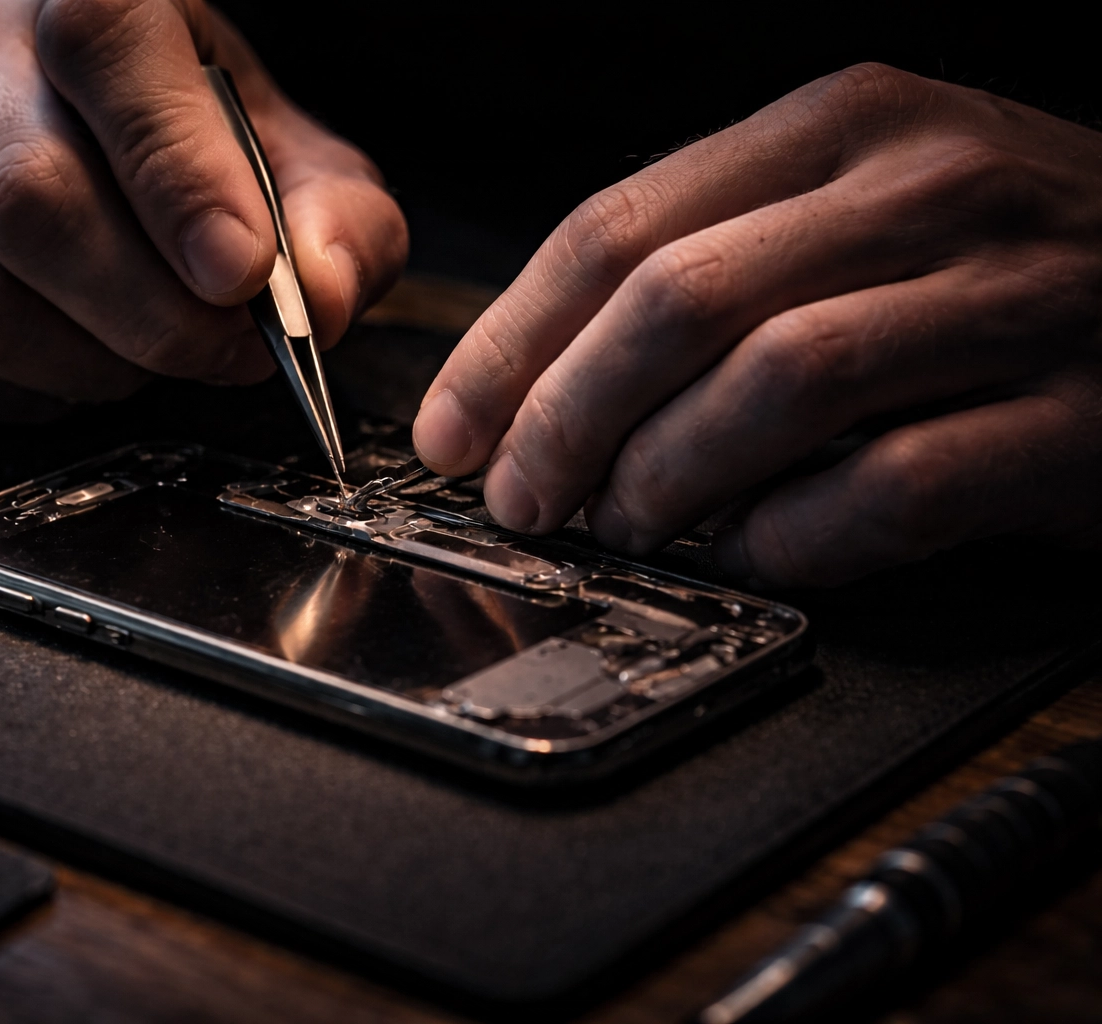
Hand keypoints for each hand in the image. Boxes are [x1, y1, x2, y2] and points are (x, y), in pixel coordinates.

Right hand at [0, 0, 405, 420]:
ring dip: (92, 367)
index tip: (243, 276)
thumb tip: (321, 299)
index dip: (178, 179)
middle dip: (150, 317)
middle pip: (28, 202)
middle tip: (226, 352)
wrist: (98, 138)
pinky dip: (27, 395)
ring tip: (154, 355)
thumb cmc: (199, 149)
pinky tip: (81, 366)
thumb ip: (338, 226)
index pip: (105, 51)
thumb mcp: (302, 165)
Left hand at [413, 63, 1101, 586]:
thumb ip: (721, 262)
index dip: (511, 342)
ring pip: (780, 384)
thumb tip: (550, 384)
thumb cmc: (1000, 256)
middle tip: (522, 497)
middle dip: (565, 418)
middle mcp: (930, 191)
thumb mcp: (858, 205)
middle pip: (680, 302)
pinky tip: (756, 552)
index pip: (622, 226)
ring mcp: (1014, 299)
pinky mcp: (1077, 421)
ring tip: (627, 525)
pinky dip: (794, 537)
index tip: (455, 428)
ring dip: (667, 477)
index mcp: (847, 126)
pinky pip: (895, 487)